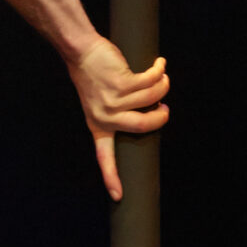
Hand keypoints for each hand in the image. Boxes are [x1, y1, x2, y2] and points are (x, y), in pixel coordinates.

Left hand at [66, 35, 170, 198]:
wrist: (81, 51)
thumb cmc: (92, 75)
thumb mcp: (98, 102)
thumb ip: (117, 113)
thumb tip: (150, 116)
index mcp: (98, 125)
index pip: (104, 156)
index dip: (111, 177)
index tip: (117, 196)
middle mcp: (105, 116)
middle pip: (145, 125)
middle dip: (162, 117)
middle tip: (164, 109)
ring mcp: (113, 99)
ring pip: (152, 98)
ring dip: (162, 85)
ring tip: (162, 78)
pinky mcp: (121, 82)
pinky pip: (150, 80)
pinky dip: (158, 71)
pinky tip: (159, 64)